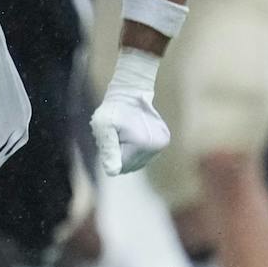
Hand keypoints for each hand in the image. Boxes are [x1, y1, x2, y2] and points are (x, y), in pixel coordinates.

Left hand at [92, 50, 170, 176]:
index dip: (110, 154)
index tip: (111, 137)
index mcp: (144, 144)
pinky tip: (131, 134)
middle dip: (119, 154)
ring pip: (137, 162)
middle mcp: (157, 146)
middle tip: (116, 134)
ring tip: (123, 133)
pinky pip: (143, 155)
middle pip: (130, 165)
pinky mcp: (164, 141)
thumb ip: (108, 150)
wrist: (130, 93)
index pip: (121, 166)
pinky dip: (135, 149)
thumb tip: (112, 173)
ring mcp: (162, 144)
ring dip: (126, 152)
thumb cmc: (113, 110)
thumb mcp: (103, 128)